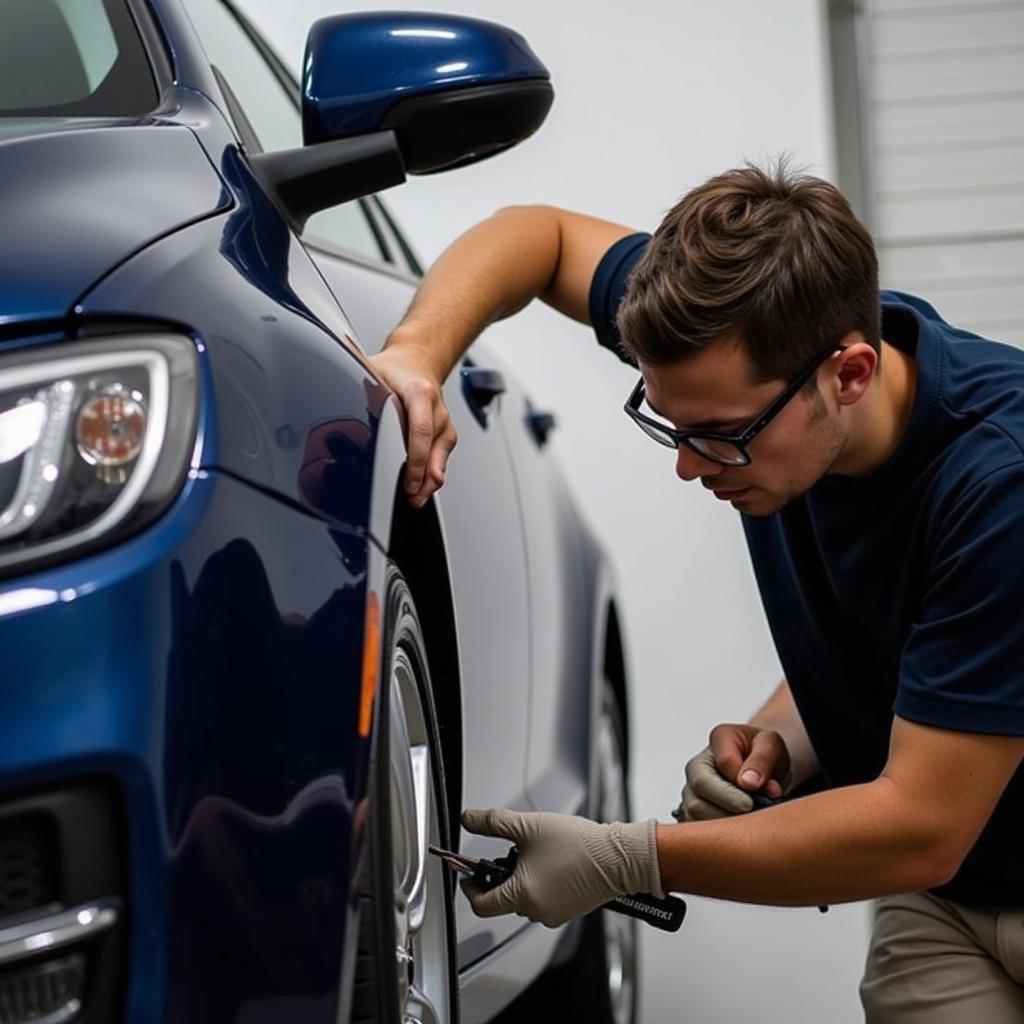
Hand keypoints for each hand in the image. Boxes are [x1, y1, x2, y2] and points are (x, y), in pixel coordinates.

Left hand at [368, 344, 456, 507]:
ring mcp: (444, 421)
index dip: (416, 457)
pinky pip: (442, 457)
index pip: (421, 428)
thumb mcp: (372, 371)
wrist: (418, 360)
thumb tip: (334, 400)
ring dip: (430, 480)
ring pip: (441, 455)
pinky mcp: (445, 433)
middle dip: (424, 476)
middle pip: (435, 447)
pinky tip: (422, 489)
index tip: (408, 479)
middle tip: (411, 496)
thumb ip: (359, 388)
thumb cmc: (395, 369)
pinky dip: (433, 475)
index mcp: (420, 391)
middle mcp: (437, 408)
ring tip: (416, 499)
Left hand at [460, 808, 662, 927]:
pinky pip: (543, 899)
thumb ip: (493, 822)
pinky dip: (540, 883)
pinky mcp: (568, 911)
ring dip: (521, 878)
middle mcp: (536, 911)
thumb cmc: (579, 845)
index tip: (469, 872)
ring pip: (524, 898)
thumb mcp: (528, 826)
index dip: (470, 886)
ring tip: (535, 852)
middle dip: (501, 875)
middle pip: (502, 899)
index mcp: (522, 896)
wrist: (618, 857)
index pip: (481, 904)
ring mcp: (554, 914)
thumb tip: (469, 819)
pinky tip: (552, 862)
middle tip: (508, 851)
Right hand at [672, 724, 792, 820]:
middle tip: (753, 811)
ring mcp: (690, 790)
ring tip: (748, 820)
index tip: (764, 791)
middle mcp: (697, 765)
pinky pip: (697, 829)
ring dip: (725, 822)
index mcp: (719, 740)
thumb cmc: (765, 755)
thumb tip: (749, 783)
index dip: (744, 782)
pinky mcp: (690, 812)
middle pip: (701, 790)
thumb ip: (763, 758)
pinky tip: (737, 830)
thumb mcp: (772, 745)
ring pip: (696, 813)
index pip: (725, 762)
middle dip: (731, 806)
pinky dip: (717, 834)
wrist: (761, 769)